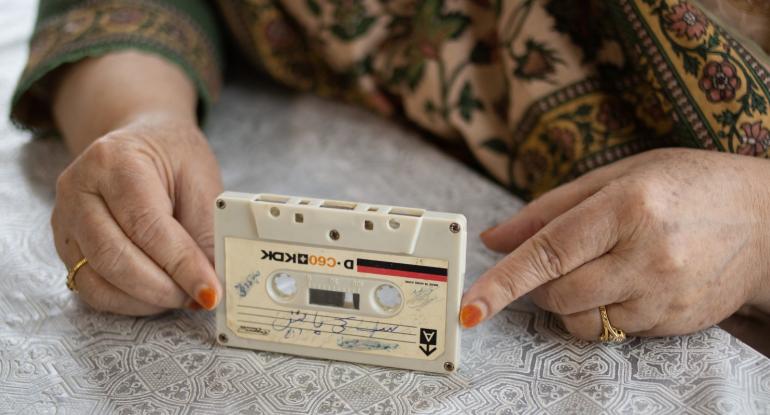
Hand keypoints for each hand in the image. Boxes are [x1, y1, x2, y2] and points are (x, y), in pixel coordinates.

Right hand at [52, 114, 222, 314]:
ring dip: (146, 299)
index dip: (181, 264)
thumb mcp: (200, 180)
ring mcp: (66, 220)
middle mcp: (78, 190)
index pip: (146, 225)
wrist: (142, 145)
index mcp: (114, 161)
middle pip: (115, 257)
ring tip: (183, 295)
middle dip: (163, 288)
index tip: (210, 291)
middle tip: (199, 298)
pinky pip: (92, 289)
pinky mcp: (67, 246)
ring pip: (98, 280)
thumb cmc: (173, 158)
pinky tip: (158, 295)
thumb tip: (213, 282)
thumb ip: (206, 231)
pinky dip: (129, 302)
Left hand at [460, 148, 769, 338]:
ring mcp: (663, 295)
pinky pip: (612, 330)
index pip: (548, 251)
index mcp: (627, 206)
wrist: (766, 220)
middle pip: (558, 294)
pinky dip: (601, 311)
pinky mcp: (673, 322)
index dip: (503, 282)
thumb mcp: (618, 175)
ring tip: (598, 269)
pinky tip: (628, 282)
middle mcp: (646, 255)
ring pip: (581, 320)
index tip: (471, 307)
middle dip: (540, 286)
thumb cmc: (686, 185)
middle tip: (557, 262)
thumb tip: (496, 238)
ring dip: (568, 302)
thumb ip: (549, 208)